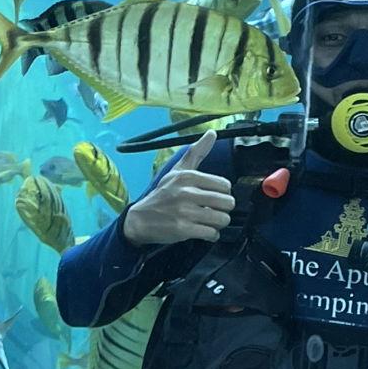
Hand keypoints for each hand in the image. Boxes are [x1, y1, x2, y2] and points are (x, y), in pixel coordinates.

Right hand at [122, 131, 229, 245]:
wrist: (140, 219)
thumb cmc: (162, 194)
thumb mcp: (177, 171)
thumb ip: (196, 152)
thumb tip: (212, 133)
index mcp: (188, 176)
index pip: (225, 185)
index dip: (223, 194)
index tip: (214, 197)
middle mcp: (187, 192)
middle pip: (227, 202)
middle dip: (224, 209)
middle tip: (214, 211)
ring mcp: (185, 211)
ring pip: (222, 219)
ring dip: (219, 223)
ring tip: (209, 221)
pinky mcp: (183, 229)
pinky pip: (212, 234)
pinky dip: (211, 235)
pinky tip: (204, 232)